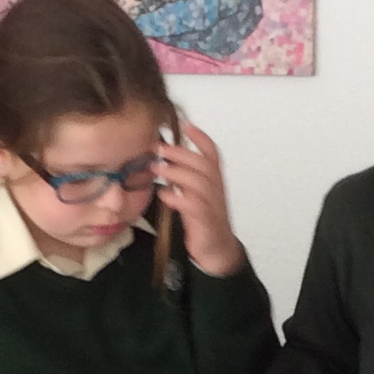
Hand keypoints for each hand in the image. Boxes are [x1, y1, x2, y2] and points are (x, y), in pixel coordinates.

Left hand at [153, 117, 245, 277]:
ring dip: (176, 172)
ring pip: (198, 182)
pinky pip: (192, 205)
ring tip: (156, 168)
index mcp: (215, 180)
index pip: (212, 153)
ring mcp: (212, 205)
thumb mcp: (194, 194)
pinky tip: (163, 195)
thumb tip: (161, 162)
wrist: (217, 249)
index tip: (185, 123)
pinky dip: (176, 198)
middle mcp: (216, 189)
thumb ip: (183, 179)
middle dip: (181, 153)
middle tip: (158, 147)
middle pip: (203, 164)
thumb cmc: (203, 220)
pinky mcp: (204, 221)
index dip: (200, 137)